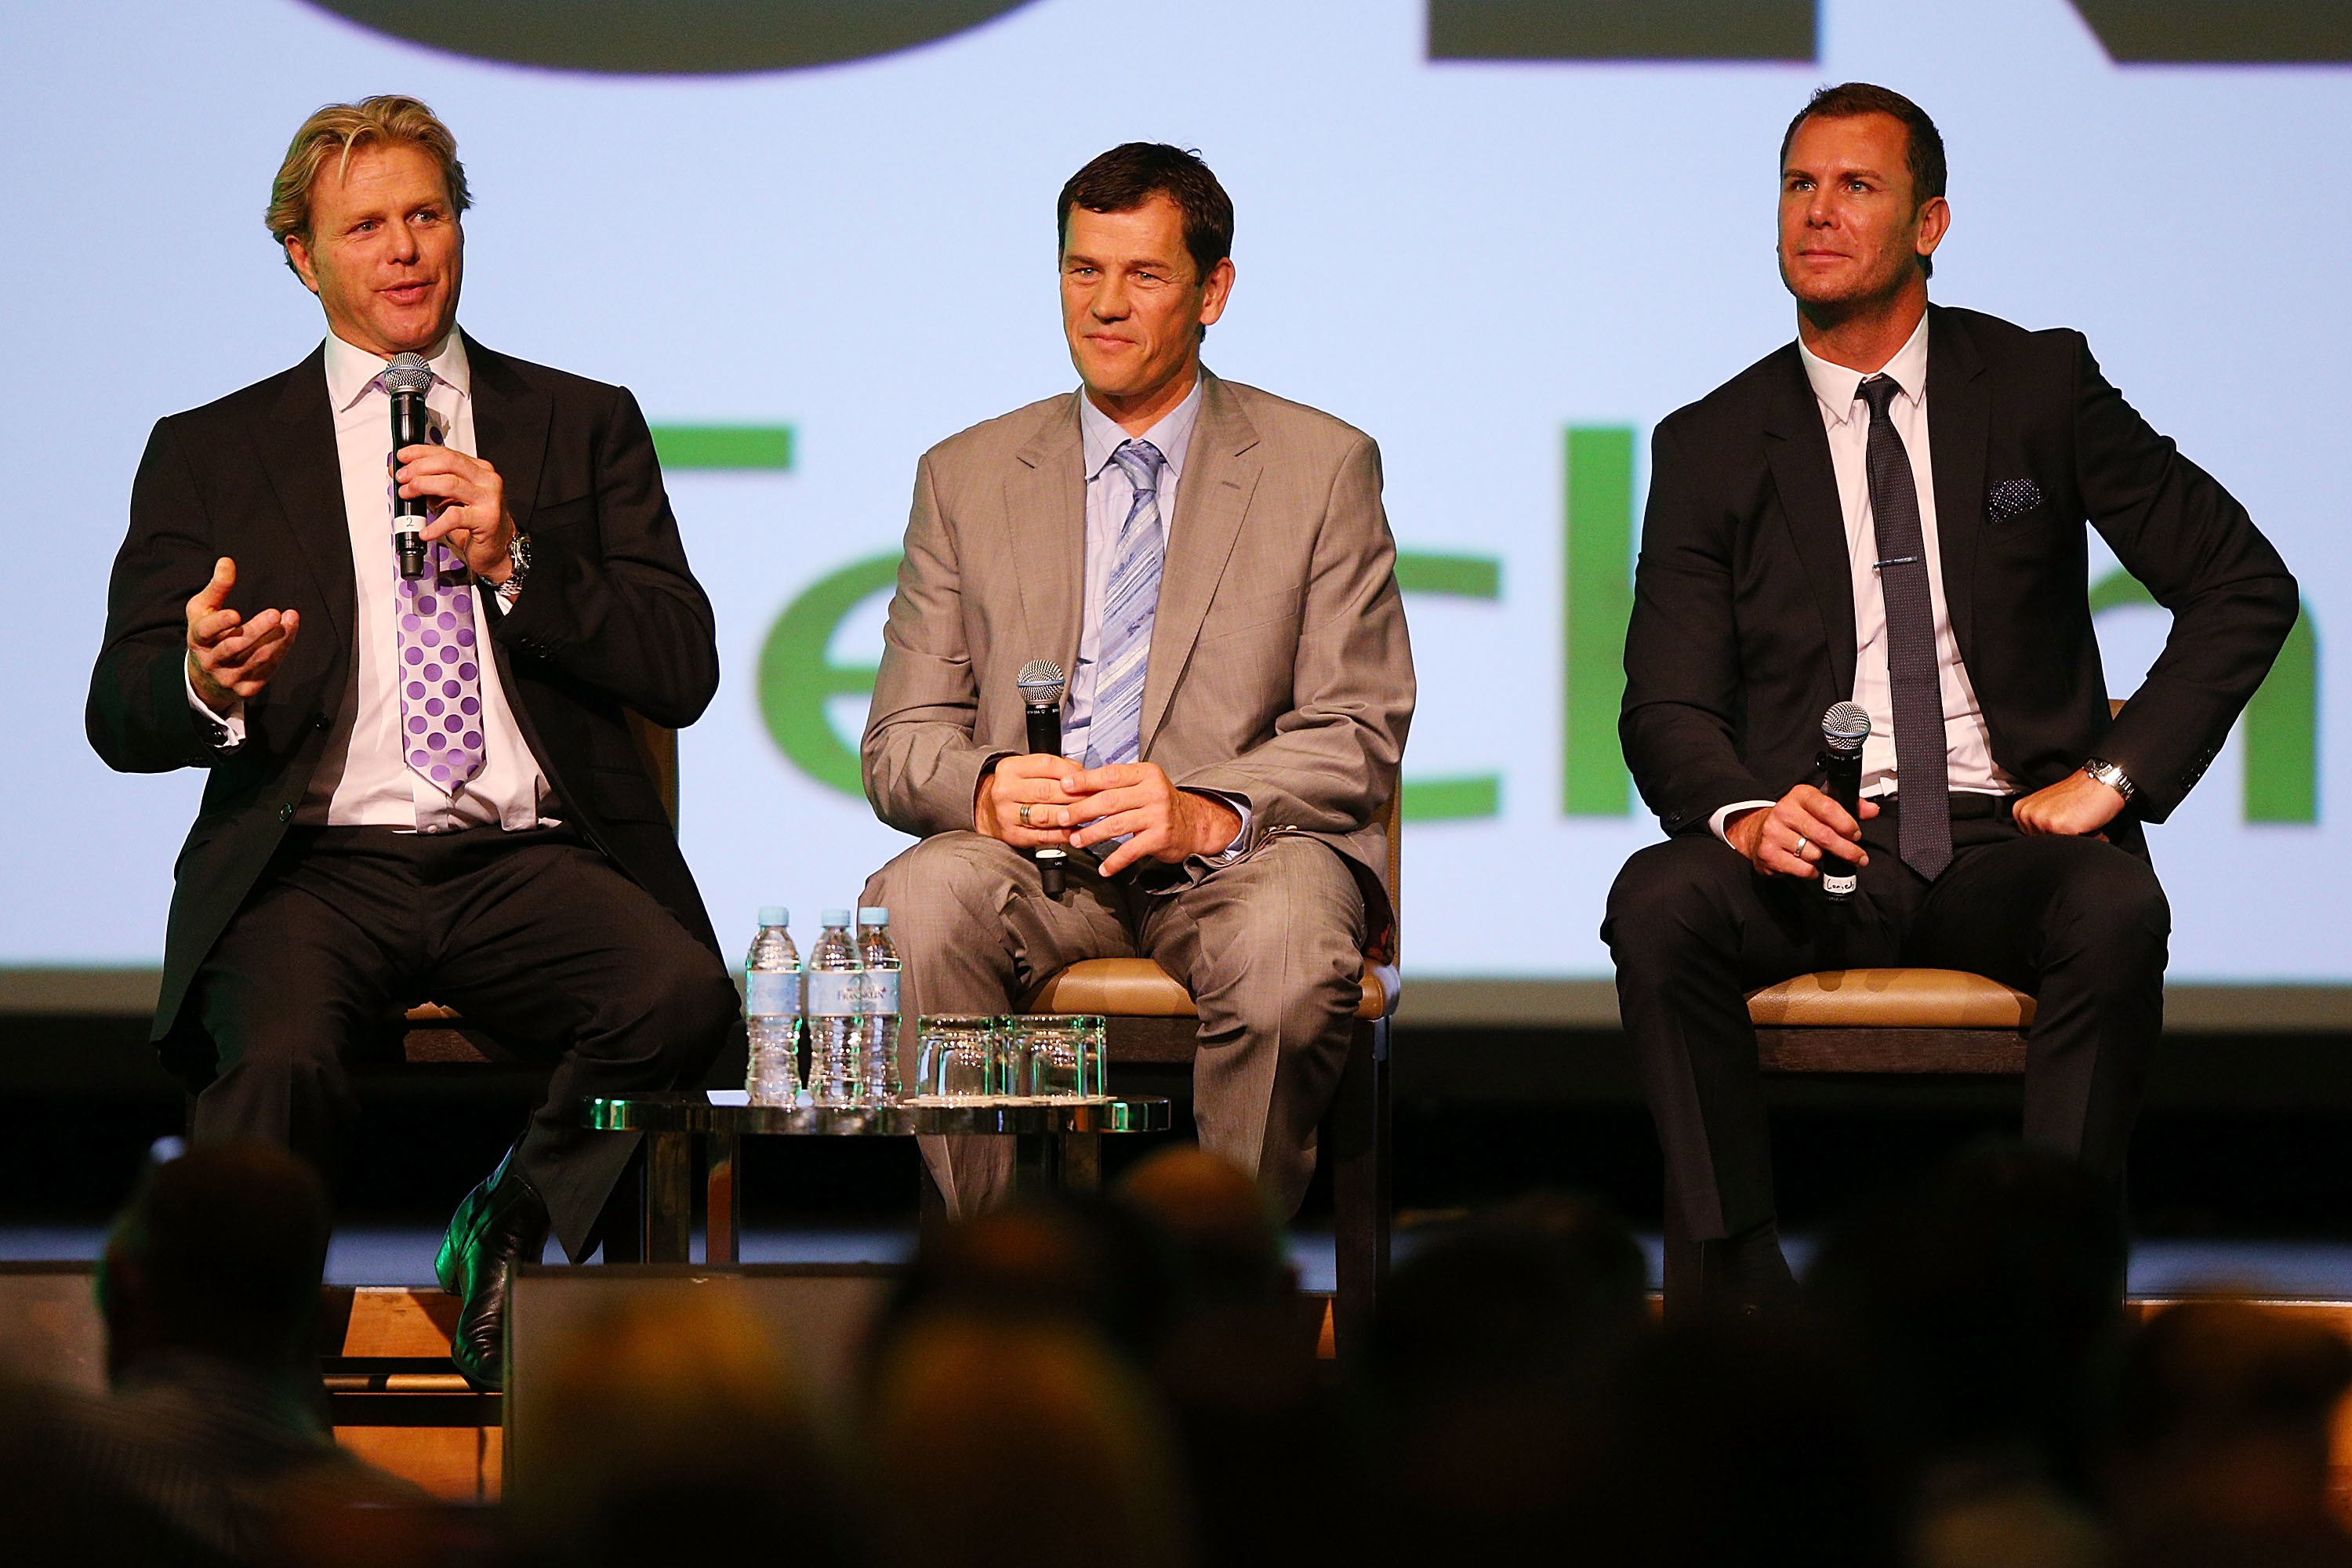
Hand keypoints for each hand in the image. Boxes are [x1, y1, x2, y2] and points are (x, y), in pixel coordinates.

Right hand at [184, 557, 299, 711]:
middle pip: (235, 646)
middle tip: (276, 614)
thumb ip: (217, 587)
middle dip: (257, 630)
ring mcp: (229, 677)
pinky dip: (281, 649)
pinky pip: (269, 669)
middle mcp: (211, 661)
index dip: (220, 624)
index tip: (236, 614)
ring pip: (257, 658)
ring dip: (276, 638)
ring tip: (290, 618)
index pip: (206, 632)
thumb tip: (227, 561)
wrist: (205, 679)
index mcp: (198, 639)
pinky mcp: (247, 688)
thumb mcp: (203, 610)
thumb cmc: (207, 634)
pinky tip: (290, 632)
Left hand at [396, 444, 513, 580]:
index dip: (421, 453)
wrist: (499, 549)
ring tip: (408, 495)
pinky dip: (435, 525)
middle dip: (419, 467)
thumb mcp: (449, 499)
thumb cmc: (475, 524)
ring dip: (422, 486)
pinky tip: (425, 531)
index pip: (447, 453)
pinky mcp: (487, 519)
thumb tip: (404, 474)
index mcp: (479, 470)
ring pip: (450, 483)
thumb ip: (430, 485)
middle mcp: (487, 480)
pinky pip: (454, 517)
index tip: (402, 457)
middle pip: (449, 462)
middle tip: (402, 477)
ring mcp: (489, 499)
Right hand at [975, 753, 1083, 848]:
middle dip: (1075, 795)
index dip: (1071, 772)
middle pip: (1048, 791)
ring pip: (1046, 815)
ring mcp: (1007, 814)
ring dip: (1071, 815)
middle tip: (1094, 797)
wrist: (985, 808)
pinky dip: (1063, 834)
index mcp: (1010, 768)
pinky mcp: (1013, 835)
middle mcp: (1006, 790)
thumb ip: (1055, 768)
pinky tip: (1075, 830)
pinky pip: (1043, 835)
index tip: (1088, 777)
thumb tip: (1084, 774)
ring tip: (1087, 814)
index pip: (1046, 765)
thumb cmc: (1015, 787)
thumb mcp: (1027, 769)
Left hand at [1044, 762, 1242, 877]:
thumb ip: (1116, 784)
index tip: (1064, 784)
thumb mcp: (1143, 785)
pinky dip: (1115, 861)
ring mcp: (1158, 815)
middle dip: (1081, 810)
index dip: (1085, 780)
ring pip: (1116, 825)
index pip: (1111, 775)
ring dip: (1092, 834)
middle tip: (1062, 817)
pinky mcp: (1160, 838)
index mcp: (1146, 774)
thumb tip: (1076, 785)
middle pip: (1110, 800)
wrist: (1195, 824)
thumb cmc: (1160, 804)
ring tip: (1076, 840)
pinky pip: (1131, 851)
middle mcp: (1153, 792)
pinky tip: (1103, 868)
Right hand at [1725, 784, 1875, 879]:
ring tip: (1820, 854)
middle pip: (1824, 835)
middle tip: (1858, 857)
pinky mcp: (1769, 854)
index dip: (1846, 823)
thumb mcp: (1819, 807)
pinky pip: (1803, 869)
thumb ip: (1848, 808)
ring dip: (1824, 859)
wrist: (1757, 832)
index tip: (1856, 834)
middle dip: (1847, 850)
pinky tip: (1809, 864)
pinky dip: (1812, 871)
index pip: (1828, 807)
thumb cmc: (1794, 821)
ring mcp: (1774, 833)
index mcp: (1800, 795)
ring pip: (1814, 854)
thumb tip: (1872, 810)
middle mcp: (1784, 811)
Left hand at [2013, 771, 2123, 838]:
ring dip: (2073, 840)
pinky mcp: (2057, 827)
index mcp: (2020, 810)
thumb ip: (2038, 824)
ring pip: (2056, 847)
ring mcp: (2041, 821)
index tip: (2064, 820)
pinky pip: (2070, 847)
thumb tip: (2040, 846)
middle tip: (2075, 820)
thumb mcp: (2048, 808)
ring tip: (2080, 822)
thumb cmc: (2079, 796)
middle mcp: (2026, 815)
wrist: (2102, 783)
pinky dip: (2084, 840)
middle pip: (2042, 845)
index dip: (2052, 835)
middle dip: (2062, 838)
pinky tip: (2087, 825)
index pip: (2031, 839)